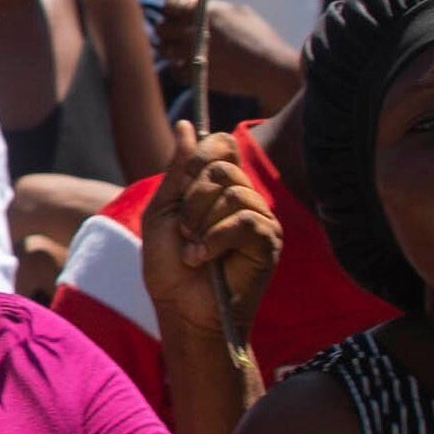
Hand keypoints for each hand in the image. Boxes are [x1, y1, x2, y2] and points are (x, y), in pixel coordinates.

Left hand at [140, 122, 279, 339]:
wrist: (181, 309)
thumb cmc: (170, 265)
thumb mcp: (164, 210)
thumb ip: (178, 169)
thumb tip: (185, 124)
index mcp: (220, 187)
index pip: (222, 143)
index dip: (198, 158)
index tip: (182, 186)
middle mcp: (245, 197)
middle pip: (222, 167)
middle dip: (192, 200)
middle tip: (185, 232)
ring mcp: (260, 218)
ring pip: (232, 192)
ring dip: (201, 223)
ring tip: (194, 249)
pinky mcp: (269, 241)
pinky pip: (245, 218)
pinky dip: (216, 238)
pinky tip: (205, 258)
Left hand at [157, 0, 304, 109]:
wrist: (270, 68)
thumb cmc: (260, 37)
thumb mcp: (238, 12)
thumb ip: (211, 7)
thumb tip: (192, 4)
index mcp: (203, 11)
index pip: (171, 5)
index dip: (171, 10)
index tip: (175, 15)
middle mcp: (193, 30)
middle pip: (163, 28)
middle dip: (168, 30)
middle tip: (175, 35)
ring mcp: (192, 53)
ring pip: (166, 50)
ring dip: (172, 49)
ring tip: (181, 51)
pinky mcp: (196, 74)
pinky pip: (176, 71)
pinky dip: (179, 69)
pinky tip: (189, 66)